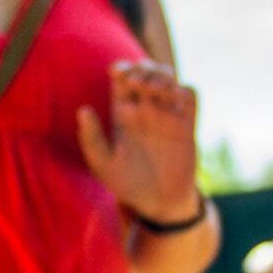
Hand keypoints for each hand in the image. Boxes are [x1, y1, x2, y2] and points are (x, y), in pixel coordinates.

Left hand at [75, 61, 202, 226]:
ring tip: (154, 90)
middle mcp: (146, 109)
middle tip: (135, 83)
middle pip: (146, 71)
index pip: (122, 78)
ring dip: (162, 76)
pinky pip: (190, 96)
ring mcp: (168, 115)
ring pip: (169, 78)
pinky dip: (184, 90)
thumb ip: (91, 139)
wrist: (159, 204)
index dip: (121, 68)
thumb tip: (83, 110)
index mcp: (123, 113)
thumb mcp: (103, 166)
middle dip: (142, 68)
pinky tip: (174, 100)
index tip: (117, 73)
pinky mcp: (187, 125)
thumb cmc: (127, 185)